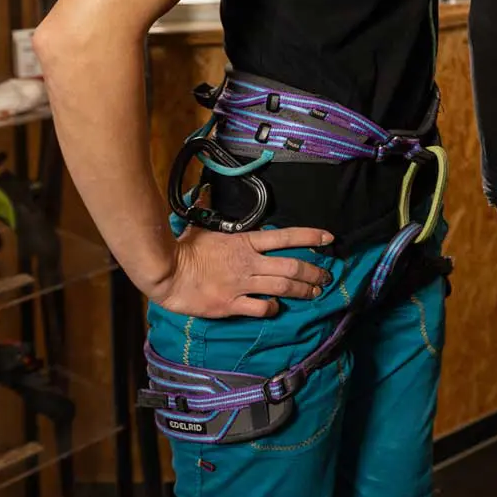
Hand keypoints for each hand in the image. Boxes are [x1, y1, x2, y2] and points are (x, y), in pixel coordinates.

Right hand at [142, 224, 335, 318]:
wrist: (167, 274)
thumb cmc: (185, 249)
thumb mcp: (201, 225)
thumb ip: (209, 207)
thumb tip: (206, 188)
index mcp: (246, 242)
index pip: (286, 236)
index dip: (310, 237)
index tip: (329, 238)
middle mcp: (249, 263)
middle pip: (291, 266)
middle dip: (314, 273)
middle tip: (326, 277)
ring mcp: (242, 285)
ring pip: (283, 288)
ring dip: (303, 291)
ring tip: (315, 294)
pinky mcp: (232, 305)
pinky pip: (261, 308)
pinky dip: (273, 308)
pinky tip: (276, 308)